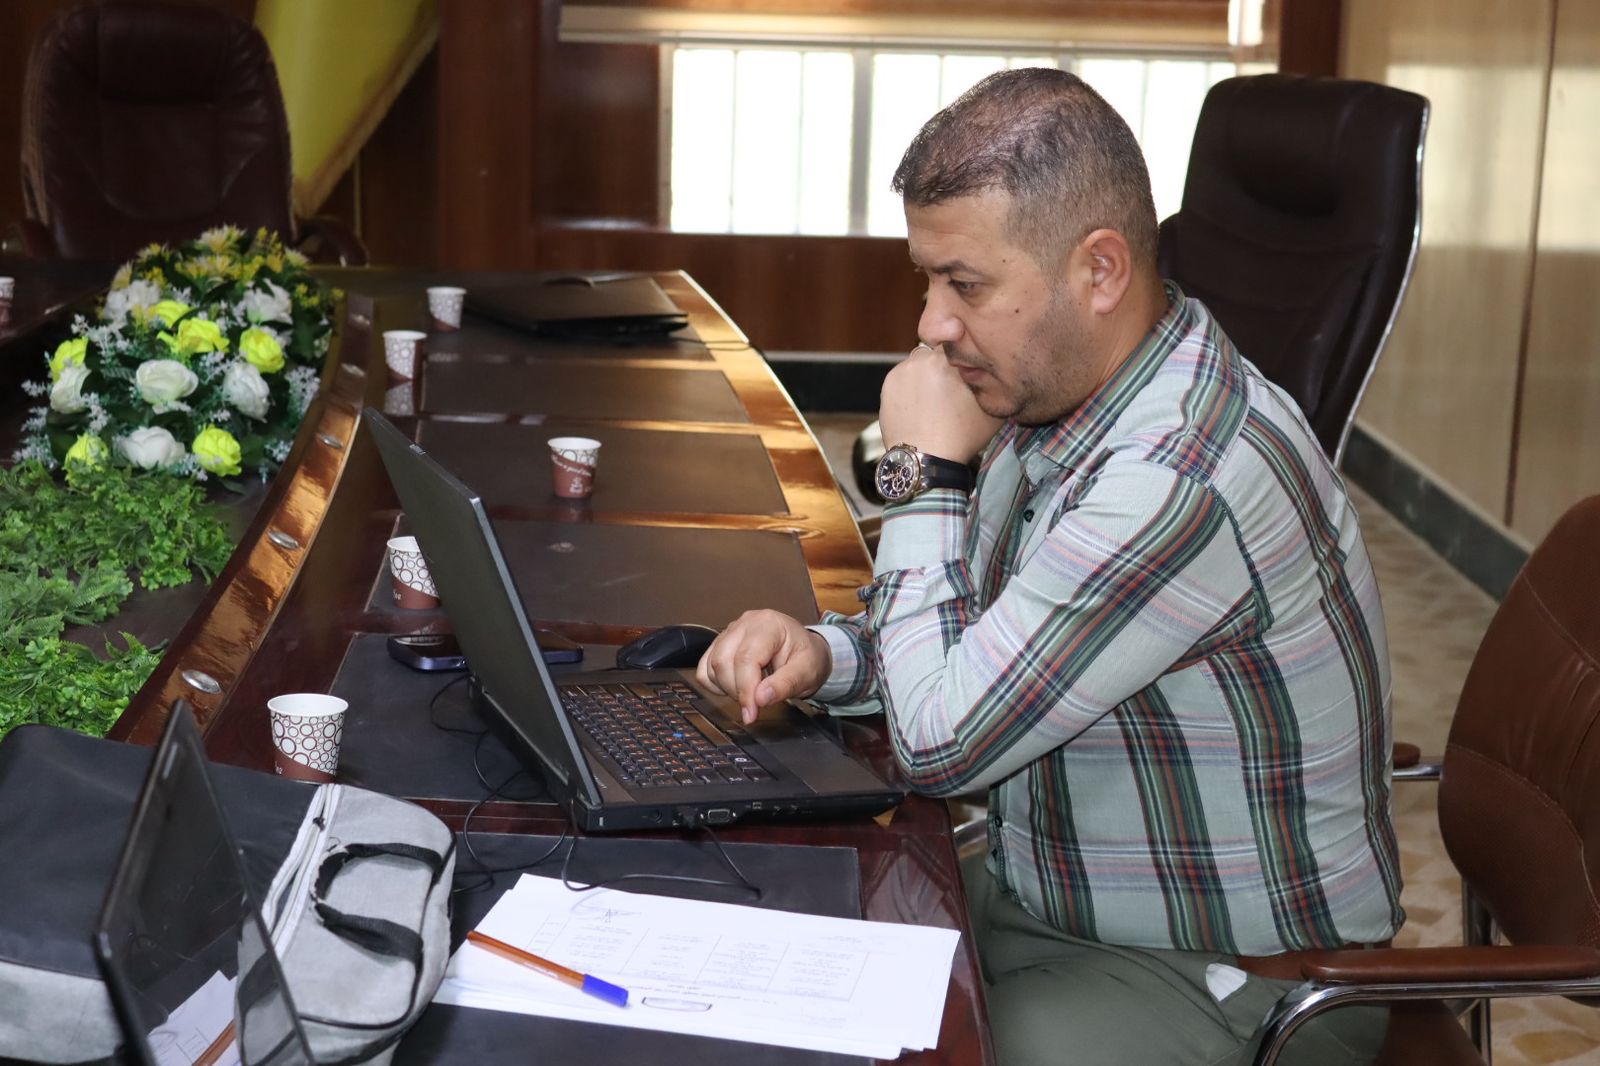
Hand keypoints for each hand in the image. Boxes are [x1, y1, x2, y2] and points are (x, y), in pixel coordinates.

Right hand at [696, 610, 831, 723]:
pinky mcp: (721, 644)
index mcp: (768, 624)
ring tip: (751, 692)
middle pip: (723, 661)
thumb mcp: (806, 672)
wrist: (804, 651)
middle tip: (755, 705)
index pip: (746, 658)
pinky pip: (705, 668)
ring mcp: (730, 632)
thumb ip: (785, 685)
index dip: (745, 690)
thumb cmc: (807, 658)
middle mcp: (745, 623)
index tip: (751, 714)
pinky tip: (735, 686)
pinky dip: (715, 684)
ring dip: (726, 688)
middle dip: (736, 691)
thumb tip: (760, 699)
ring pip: (712, 665)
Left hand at [879, 343, 1001, 461]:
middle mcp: (921, 359)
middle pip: (937, 351)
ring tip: (934, 400)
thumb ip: (992, 380)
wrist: (925, 461)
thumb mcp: (992, 408)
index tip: (967, 369)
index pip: (959, 340)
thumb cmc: (962, 437)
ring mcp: (901, 371)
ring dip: (926, 374)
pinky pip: (904, 377)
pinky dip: (911, 386)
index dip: (964, 354)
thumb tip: (995, 367)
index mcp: (947, 360)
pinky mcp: (888, 385)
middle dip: (944, 364)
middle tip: (951, 388)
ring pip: (919, 363)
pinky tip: (920, 406)